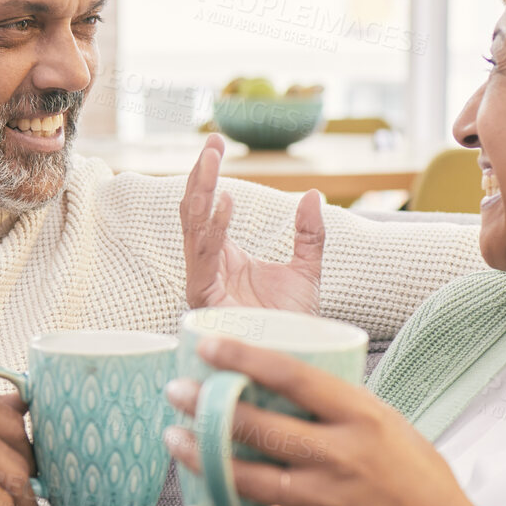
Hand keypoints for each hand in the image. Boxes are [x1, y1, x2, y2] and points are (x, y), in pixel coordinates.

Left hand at [161, 335, 484, 505]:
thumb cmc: (414, 472)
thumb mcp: (386, 419)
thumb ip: (337, 403)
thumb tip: (281, 377)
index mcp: (360, 417)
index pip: (293, 377)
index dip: (245, 358)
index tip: (208, 346)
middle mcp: (338, 456)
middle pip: (258, 427)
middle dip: (207, 407)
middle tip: (177, 392)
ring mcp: (322, 501)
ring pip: (244, 479)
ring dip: (201, 458)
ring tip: (175, 439)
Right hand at [182, 133, 325, 312]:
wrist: (297, 363)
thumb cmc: (295, 328)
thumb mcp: (307, 272)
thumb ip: (309, 235)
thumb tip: (313, 194)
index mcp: (223, 259)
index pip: (206, 208)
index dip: (208, 176)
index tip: (217, 142)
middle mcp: (207, 270)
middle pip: (193, 214)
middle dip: (200, 177)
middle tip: (212, 143)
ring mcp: (203, 286)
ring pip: (193, 231)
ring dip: (202, 193)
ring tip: (212, 161)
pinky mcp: (206, 303)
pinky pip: (204, 259)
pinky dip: (213, 229)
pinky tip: (225, 200)